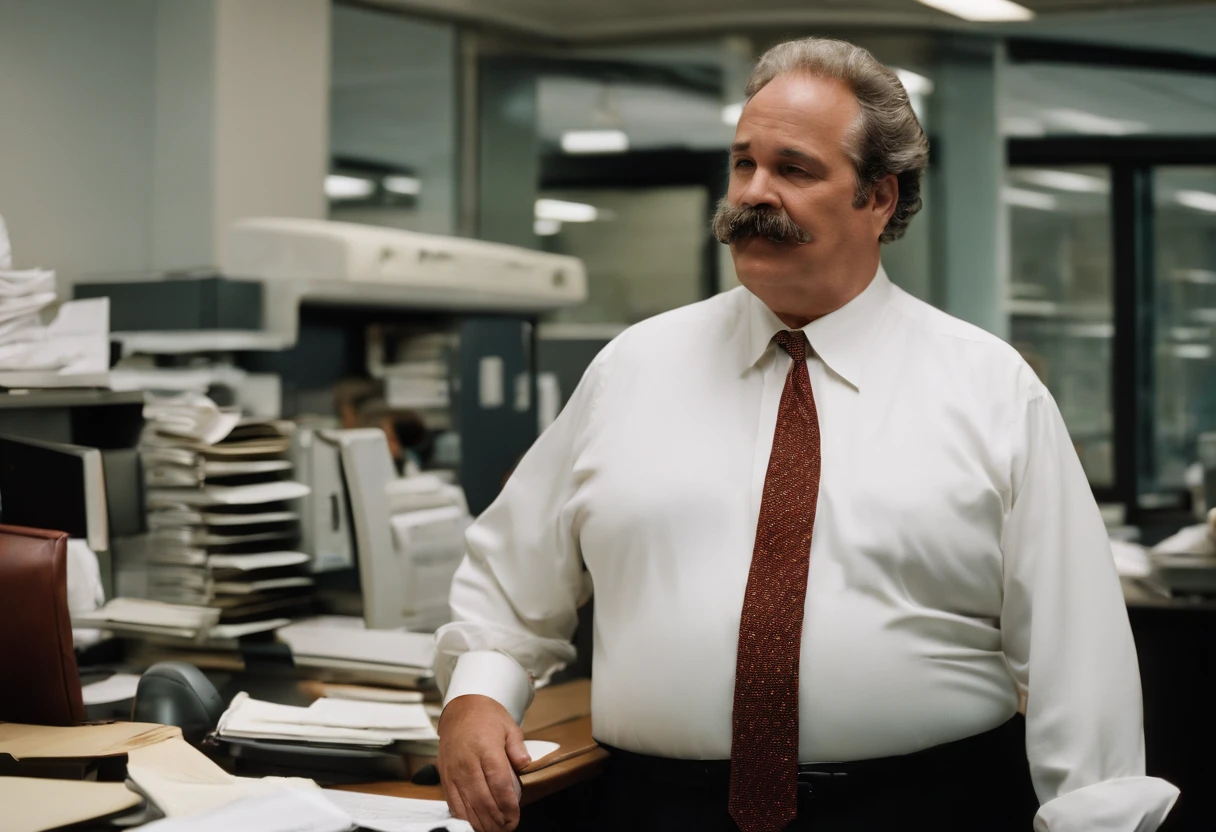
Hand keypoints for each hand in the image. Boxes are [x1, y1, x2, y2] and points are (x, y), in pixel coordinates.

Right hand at [438, 694, 531, 831]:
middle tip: (507, 828)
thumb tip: (525, 763)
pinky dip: (463, 818)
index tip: (515, 817)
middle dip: (496, 820)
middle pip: (482, 799)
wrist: (460, 709)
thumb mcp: (509, 726)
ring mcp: (454, 772)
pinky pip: (452, 803)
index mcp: (486, 749)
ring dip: (481, 822)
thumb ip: (517, 747)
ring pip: (466, 805)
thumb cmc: (485, 717)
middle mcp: (467, 763)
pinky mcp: (445, 777)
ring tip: (494, 830)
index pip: (498, 784)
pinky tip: (474, 824)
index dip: (507, 805)